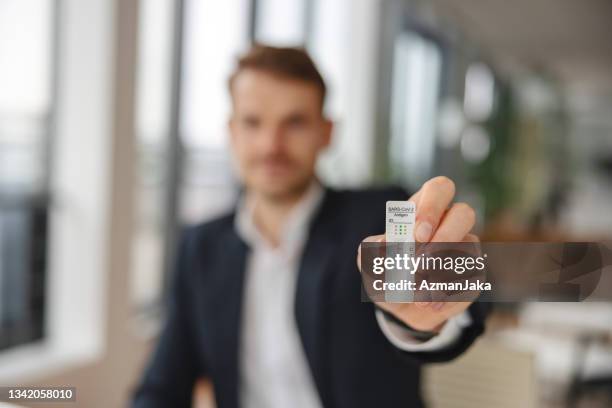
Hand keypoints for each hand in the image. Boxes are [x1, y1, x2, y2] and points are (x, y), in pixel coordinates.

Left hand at [357, 176, 478, 331]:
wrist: (402, 308)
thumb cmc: (387, 274)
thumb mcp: (371, 262)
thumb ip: (374, 251)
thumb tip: (386, 244)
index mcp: (424, 211)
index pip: (439, 190)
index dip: (431, 209)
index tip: (417, 235)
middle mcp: (450, 224)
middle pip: (465, 213)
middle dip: (446, 235)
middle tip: (422, 260)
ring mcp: (466, 249)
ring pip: (469, 250)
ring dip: (440, 273)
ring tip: (417, 292)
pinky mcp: (473, 274)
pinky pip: (469, 279)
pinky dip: (446, 293)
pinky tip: (429, 304)